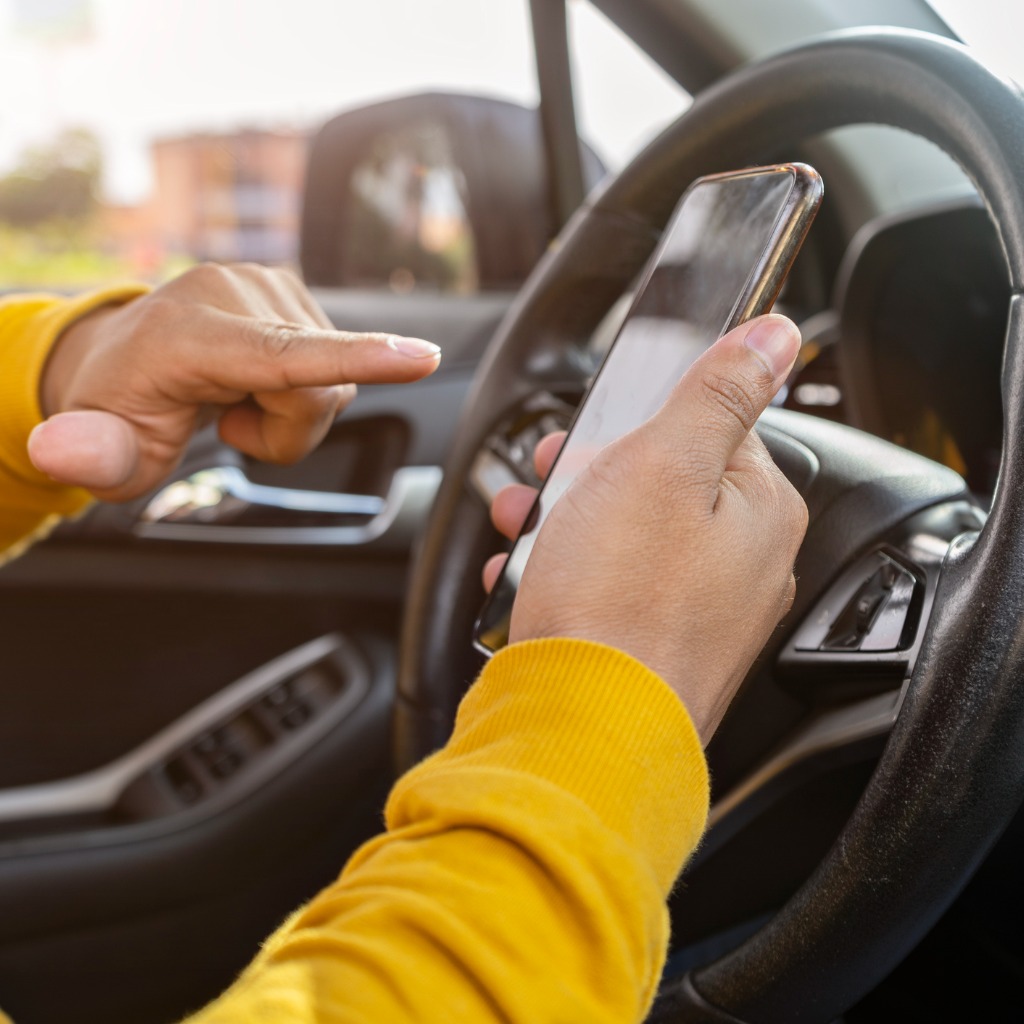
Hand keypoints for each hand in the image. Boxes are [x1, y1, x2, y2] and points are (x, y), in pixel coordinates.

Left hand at [27, 263, 440, 501]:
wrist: (124, 356)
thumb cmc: (120, 407)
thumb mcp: (101, 447)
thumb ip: (89, 452)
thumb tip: (61, 452)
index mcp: (188, 332)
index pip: (284, 355)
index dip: (357, 359)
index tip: (421, 357)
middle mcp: (234, 293)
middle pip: (322, 392)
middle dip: (290, 432)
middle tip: (232, 425)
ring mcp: (268, 286)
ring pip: (335, 381)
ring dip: (295, 412)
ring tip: (241, 398)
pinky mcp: (291, 291)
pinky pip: (333, 363)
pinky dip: (302, 388)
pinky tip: (257, 379)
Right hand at [484, 314, 806, 744]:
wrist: (579, 728)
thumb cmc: (620, 600)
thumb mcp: (664, 464)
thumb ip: (719, 393)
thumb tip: (776, 336)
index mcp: (759, 512)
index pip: (714, 428)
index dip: (642, 422)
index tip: (594, 434)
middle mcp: (743, 567)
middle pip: (664, 486)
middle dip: (592, 474)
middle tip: (549, 479)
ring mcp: (699, 616)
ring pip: (628, 539)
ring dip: (568, 522)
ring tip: (521, 527)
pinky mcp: (653, 651)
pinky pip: (609, 592)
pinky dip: (567, 577)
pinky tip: (528, 580)